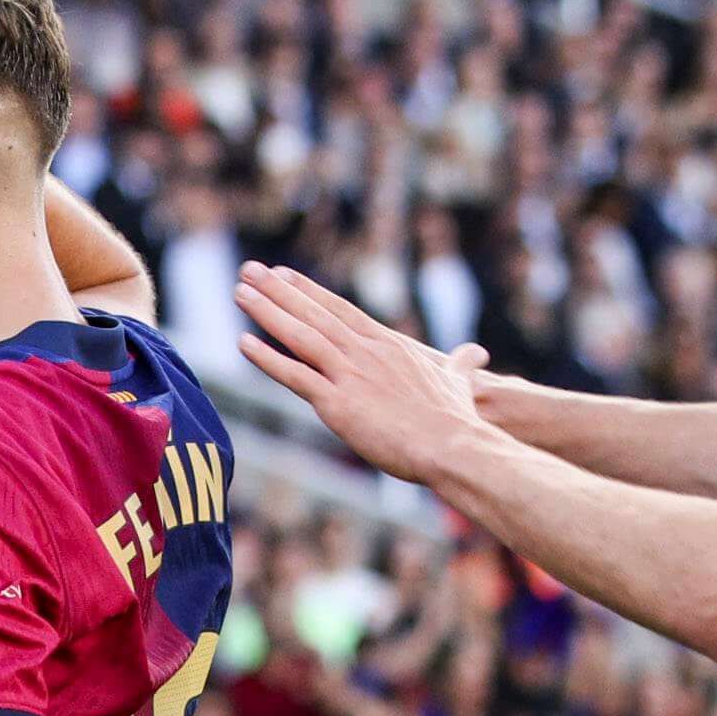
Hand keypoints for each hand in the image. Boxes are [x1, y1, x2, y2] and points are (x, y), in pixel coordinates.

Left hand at [231, 264, 496, 493]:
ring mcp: (350, 376)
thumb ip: (460, 364)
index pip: (340, 310)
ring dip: (267, 312)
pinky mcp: (338, 404)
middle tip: (249, 270)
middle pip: (314, 314)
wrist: (453, 445)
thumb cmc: (458, 420)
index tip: (284, 275)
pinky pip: (295, 376)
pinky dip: (268, 359)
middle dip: (279, 290)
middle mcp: (365, 353)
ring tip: (239, 292)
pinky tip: (243, 344)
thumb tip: (477, 354)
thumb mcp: (458, 382)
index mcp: (387, 345)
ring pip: (300, 336)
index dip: (309, 292)